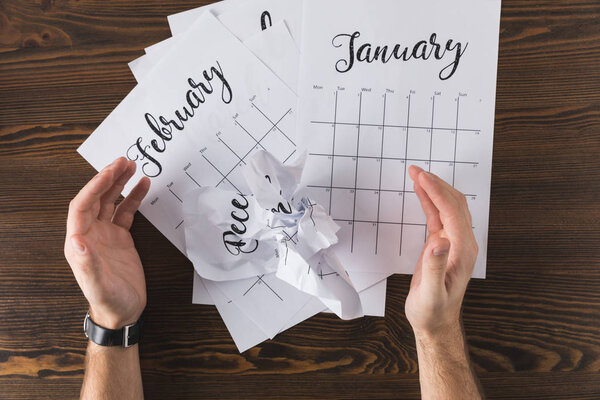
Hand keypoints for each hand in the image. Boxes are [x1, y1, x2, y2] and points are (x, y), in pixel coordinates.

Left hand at [64, 157, 150, 328]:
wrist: (124, 313)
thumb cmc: (110, 302)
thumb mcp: (98, 286)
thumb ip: (87, 264)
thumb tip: (76, 240)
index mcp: (79, 242)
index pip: (82, 206)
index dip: (94, 187)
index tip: (110, 172)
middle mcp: (90, 234)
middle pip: (95, 198)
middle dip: (108, 178)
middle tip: (122, 161)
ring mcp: (105, 234)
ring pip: (110, 201)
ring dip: (119, 183)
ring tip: (132, 166)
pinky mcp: (120, 238)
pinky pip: (125, 211)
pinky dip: (133, 197)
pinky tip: (143, 186)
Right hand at [405, 166, 477, 337]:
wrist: (435, 324)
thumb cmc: (432, 312)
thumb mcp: (432, 293)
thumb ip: (435, 267)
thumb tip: (439, 240)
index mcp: (463, 251)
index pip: (451, 212)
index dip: (436, 192)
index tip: (421, 177)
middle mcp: (463, 244)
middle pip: (453, 204)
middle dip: (435, 184)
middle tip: (416, 170)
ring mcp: (454, 243)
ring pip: (447, 207)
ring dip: (433, 189)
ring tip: (417, 175)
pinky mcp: (443, 245)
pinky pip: (438, 217)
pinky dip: (430, 202)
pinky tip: (421, 192)